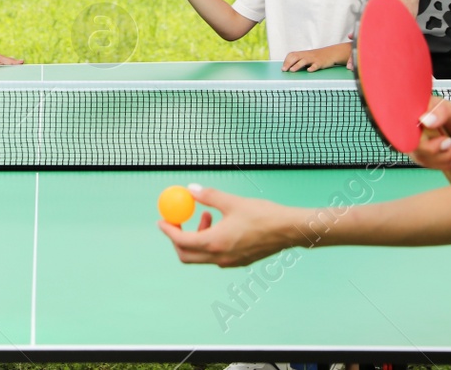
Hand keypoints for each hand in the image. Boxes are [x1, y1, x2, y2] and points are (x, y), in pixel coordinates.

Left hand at [159, 184, 302, 266]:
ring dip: (197, 237)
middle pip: (187, 255)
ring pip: (201, 256)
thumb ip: (208, 196)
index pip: (181, 242)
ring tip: (207, 215)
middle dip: (178, 239)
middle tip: (178, 221)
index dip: (168, 231)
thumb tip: (190, 189)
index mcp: (215, 243)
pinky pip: (216, 255)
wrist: (289, 230)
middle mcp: (220, 257)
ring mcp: (230, 262)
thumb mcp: (231, 201)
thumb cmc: (262, 215)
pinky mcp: (240, 261)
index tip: (161, 221)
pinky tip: (220, 224)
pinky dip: (209, 241)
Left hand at [281, 43, 350, 71]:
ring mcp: (313, 59)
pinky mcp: (320, 62)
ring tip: (292, 70)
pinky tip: (309, 71)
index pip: (292, 55)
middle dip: (289, 63)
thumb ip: (298, 61)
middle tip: (284, 70)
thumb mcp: (307, 57)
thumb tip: (288, 68)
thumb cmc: (316, 57)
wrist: (330, 53)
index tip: (283, 68)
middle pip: (296, 57)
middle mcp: (307, 55)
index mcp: (302, 54)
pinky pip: (316, 65)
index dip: (286, 61)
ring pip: (304, 61)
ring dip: (297, 65)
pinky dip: (312, 68)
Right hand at [413, 96, 450, 175]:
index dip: (417, 136)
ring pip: (420, 157)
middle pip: (411, 144)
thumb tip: (424, 120)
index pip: (403, 124)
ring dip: (443, 158)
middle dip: (435, 150)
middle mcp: (411, 125)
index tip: (444, 139)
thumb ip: (442, 113)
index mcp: (415, 110)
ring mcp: (415, 141)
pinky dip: (444, 164)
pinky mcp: (422, 153)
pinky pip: (427, 164)